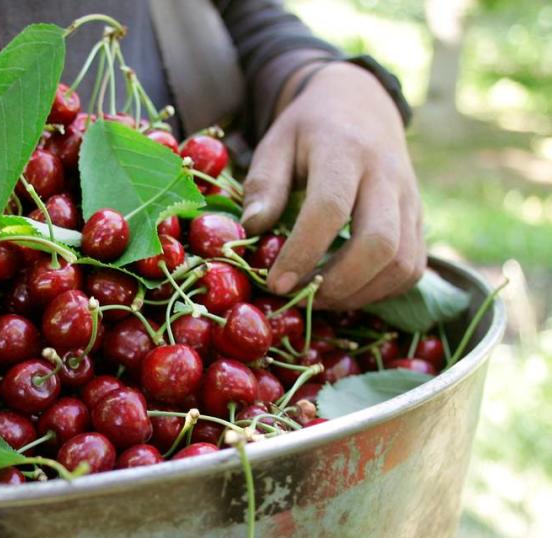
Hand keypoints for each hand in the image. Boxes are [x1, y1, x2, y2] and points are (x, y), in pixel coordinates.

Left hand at [240, 62, 424, 308]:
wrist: (360, 104)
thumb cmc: (309, 131)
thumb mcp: (276, 144)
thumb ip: (264, 185)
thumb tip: (252, 229)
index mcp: (344, 151)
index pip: (330, 209)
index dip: (302, 252)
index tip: (275, 283)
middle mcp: (386, 176)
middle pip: (379, 243)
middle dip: (338, 283)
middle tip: (301, 297)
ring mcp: (410, 199)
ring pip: (403, 262)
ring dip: (360, 294)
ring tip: (319, 299)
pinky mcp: (419, 219)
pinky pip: (413, 268)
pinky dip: (381, 291)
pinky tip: (346, 292)